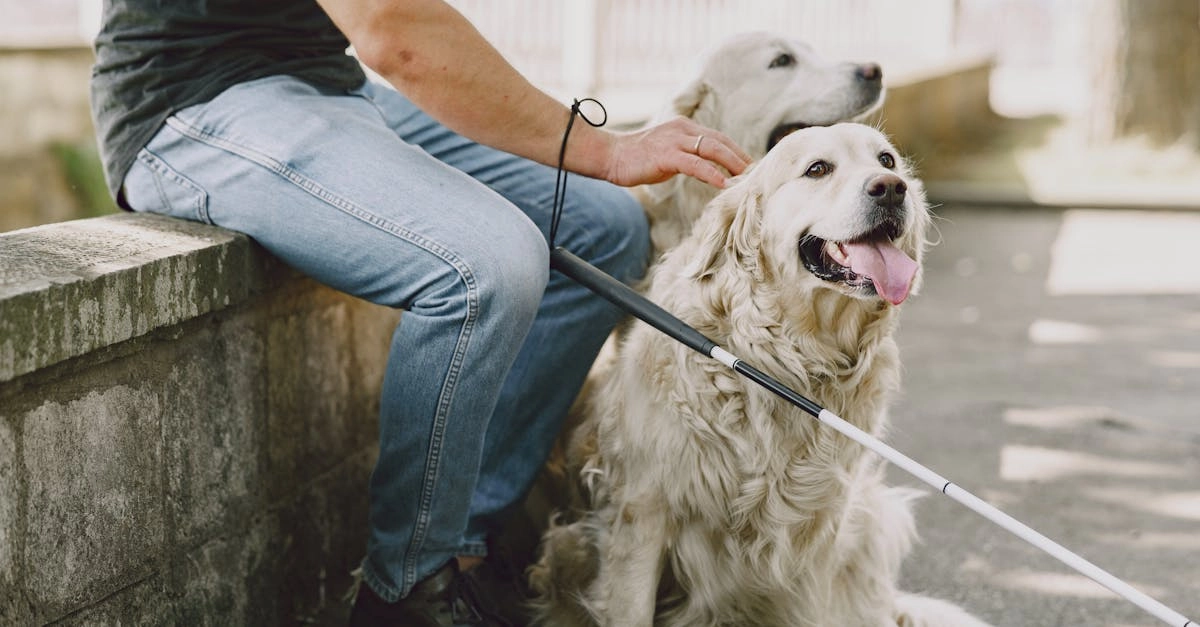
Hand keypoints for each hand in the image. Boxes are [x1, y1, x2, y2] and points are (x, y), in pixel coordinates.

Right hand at [599, 116, 750, 188]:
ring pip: (712, 149)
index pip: (718, 138)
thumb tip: (708, 171)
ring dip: (732, 164)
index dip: (737, 151)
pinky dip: (711, 173)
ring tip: (747, 178)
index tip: (751, 166)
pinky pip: (695, 164)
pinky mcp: (666, 155)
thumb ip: (688, 158)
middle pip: (720, 141)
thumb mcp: (668, 155)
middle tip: (757, 173)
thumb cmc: (638, 159)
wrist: (610, 156)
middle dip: (741, 157)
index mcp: (685, 128)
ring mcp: (675, 141)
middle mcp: (683, 130)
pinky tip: (723, 183)